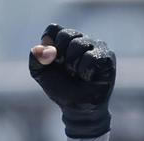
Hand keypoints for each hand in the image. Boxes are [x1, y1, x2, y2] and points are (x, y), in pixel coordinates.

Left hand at [29, 24, 115, 138]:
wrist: (76, 108)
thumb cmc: (60, 88)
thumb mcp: (41, 73)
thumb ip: (36, 58)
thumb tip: (44, 48)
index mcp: (65, 41)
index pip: (53, 30)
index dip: (49, 44)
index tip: (51, 60)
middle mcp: (81, 39)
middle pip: (66, 34)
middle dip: (61, 56)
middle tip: (66, 70)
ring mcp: (96, 46)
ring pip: (79, 44)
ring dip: (73, 65)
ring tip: (77, 74)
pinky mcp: (107, 57)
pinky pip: (91, 57)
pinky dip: (84, 71)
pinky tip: (88, 77)